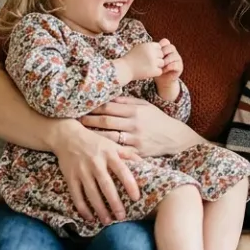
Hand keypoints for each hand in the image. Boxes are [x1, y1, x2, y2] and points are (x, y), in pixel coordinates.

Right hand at [50, 121, 140, 224]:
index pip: (122, 171)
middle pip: (106, 186)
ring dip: (100, 209)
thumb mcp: (112, 144)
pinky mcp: (70, 177)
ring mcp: (82, 171)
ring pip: (91, 194)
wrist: (67, 137)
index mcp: (109, 154)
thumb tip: (145, 164)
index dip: (130, 184)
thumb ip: (128, 155)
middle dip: (115, 203)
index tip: (136, 198)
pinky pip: (76, 196)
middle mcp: (96, 163)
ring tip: (108, 221)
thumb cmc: (95, 142)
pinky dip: (83, 208)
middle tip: (122, 216)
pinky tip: (90, 218)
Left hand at [80, 95, 196, 156]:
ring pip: (109, 137)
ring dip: (93, 136)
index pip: (109, 107)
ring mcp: (136, 139)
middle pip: (105, 121)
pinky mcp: (137, 152)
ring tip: (79, 135)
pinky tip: (95, 151)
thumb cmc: (158, 120)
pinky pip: (118, 152)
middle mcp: (134, 124)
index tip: (80, 107)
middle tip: (73, 120)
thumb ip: (127, 102)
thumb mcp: (145, 106)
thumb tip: (108, 96)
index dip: (93, 107)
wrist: (175, 138)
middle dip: (88, 120)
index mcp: (135, 110)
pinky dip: (106, 151)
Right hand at [119, 41, 164, 80]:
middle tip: (147, 63)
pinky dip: (155, 72)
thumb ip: (149, 46)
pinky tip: (148, 72)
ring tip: (147, 67)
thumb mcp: (139, 48)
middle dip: (156, 59)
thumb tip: (160, 46)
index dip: (155, 52)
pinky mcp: (153, 70)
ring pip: (162, 63)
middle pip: (161, 55)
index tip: (148, 56)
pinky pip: (160, 71)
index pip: (159, 47)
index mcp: (148, 45)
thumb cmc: (130, 58)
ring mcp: (153, 62)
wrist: (124, 69)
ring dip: (157, 66)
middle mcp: (152, 52)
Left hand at [154, 39, 182, 93]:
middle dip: (163, 53)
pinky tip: (163, 70)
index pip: (165, 41)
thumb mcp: (152, 59)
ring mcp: (178, 59)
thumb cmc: (155, 68)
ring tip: (159, 66)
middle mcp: (173, 52)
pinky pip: (175, 64)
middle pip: (171, 47)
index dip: (160, 45)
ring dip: (165, 61)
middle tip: (157, 59)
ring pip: (174, 55)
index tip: (154, 51)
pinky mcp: (180, 66)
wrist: (161, 79)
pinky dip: (168, 67)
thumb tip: (144, 47)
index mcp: (167, 48)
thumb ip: (150, 52)